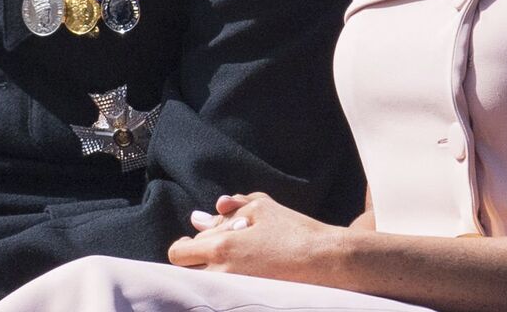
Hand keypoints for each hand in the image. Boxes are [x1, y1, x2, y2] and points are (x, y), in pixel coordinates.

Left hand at [169, 192, 351, 287]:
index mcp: (221, 246)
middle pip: (184, 273)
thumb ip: (231, 207)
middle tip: (205, 256)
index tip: (195, 243)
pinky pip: (220, 294)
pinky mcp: (247, 299)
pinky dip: (222, 285)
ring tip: (223, 266)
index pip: (181, 252)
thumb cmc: (294, 230)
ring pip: (200, 286)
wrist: (325, 259)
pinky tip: (238, 276)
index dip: (186, 246)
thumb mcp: (262, 208)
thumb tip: (203, 215)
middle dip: (190, 262)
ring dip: (204, 275)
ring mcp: (234, 290)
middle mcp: (222, 273)